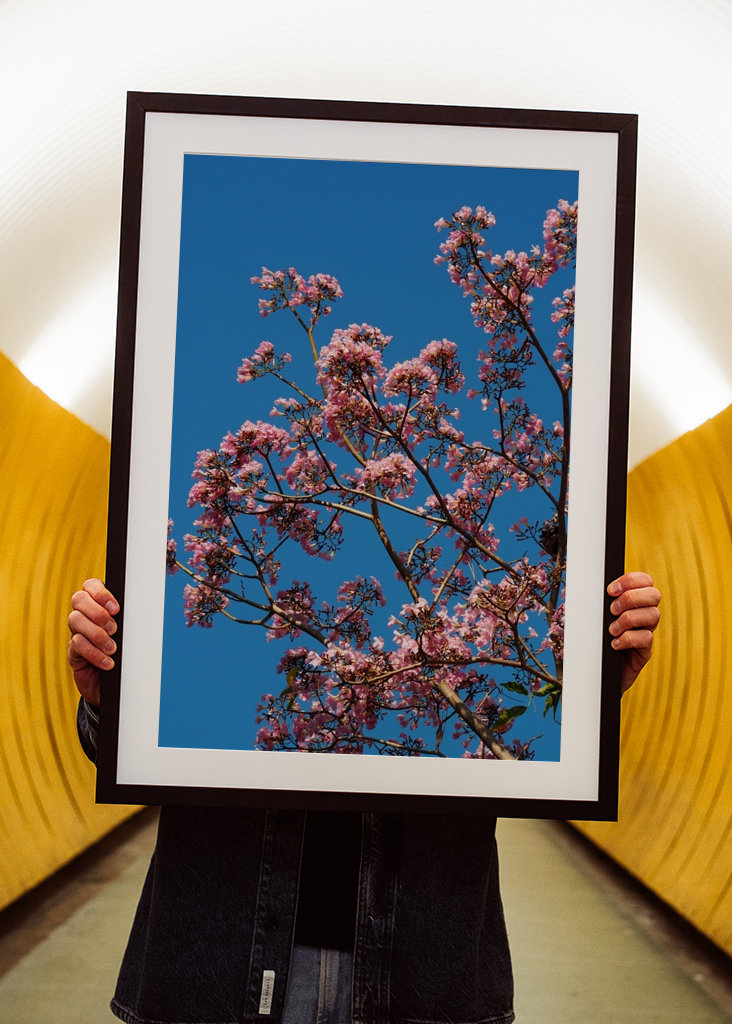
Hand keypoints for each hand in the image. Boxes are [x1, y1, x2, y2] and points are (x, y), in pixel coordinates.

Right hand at [67, 579, 119, 704]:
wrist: (116, 684)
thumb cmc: (126, 653)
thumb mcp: (129, 634)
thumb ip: (129, 620)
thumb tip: (142, 610)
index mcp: (99, 605)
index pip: (91, 585)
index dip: (100, 593)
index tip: (116, 608)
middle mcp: (85, 616)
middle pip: (78, 599)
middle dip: (98, 612)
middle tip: (114, 629)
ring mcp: (76, 632)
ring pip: (75, 620)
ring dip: (96, 634)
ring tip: (112, 648)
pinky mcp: (73, 652)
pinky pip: (76, 644)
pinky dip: (94, 653)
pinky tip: (108, 662)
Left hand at [607, 571, 660, 692]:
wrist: (596, 672)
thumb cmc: (595, 641)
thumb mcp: (596, 618)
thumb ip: (599, 603)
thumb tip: (590, 589)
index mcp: (634, 602)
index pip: (645, 581)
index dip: (631, 580)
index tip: (610, 590)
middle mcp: (644, 615)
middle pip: (654, 595)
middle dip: (631, 598)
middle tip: (612, 610)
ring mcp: (646, 632)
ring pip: (653, 615)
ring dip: (628, 619)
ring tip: (612, 630)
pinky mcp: (645, 651)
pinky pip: (646, 638)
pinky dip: (628, 639)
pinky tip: (614, 644)